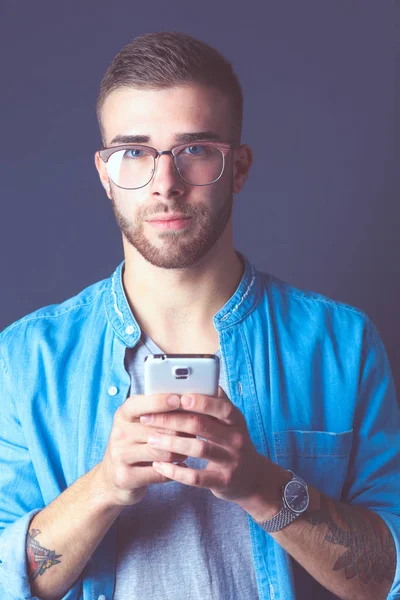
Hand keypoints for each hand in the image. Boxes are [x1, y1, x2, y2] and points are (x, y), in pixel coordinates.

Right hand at [98, 393, 190, 506]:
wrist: (112, 477)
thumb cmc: (134, 443)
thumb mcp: (138, 423)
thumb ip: (157, 412)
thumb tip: (186, 400)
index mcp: (123, 415)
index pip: (140, 404)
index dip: (160, 401)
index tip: (179, 399)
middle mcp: (119, 433)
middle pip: (158, 429)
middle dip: (181, 431)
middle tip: (197, 432)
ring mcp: (120, 456)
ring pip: (162, 452)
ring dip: (180, 452)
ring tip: (189, 449)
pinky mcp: (126, 477)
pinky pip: (159, 472)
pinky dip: (174, 470)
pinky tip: (181, 466)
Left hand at [140, 387, 283, 511]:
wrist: (252, 478)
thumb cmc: (232, 442)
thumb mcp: (230, 421)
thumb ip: (214, 403)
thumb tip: (196, 379)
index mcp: (236, 419)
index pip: (220, 406)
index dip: (199, 401)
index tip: (177, 397)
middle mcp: (236, 438)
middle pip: (202, 425)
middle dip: (172, 420)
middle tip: (148, 417)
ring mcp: (231, 461)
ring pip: (198, 449)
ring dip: (171, 443)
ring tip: (151, 439)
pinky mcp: (223, 481)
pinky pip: (195, 477)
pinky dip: (175, 471)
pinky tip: (159, 465)